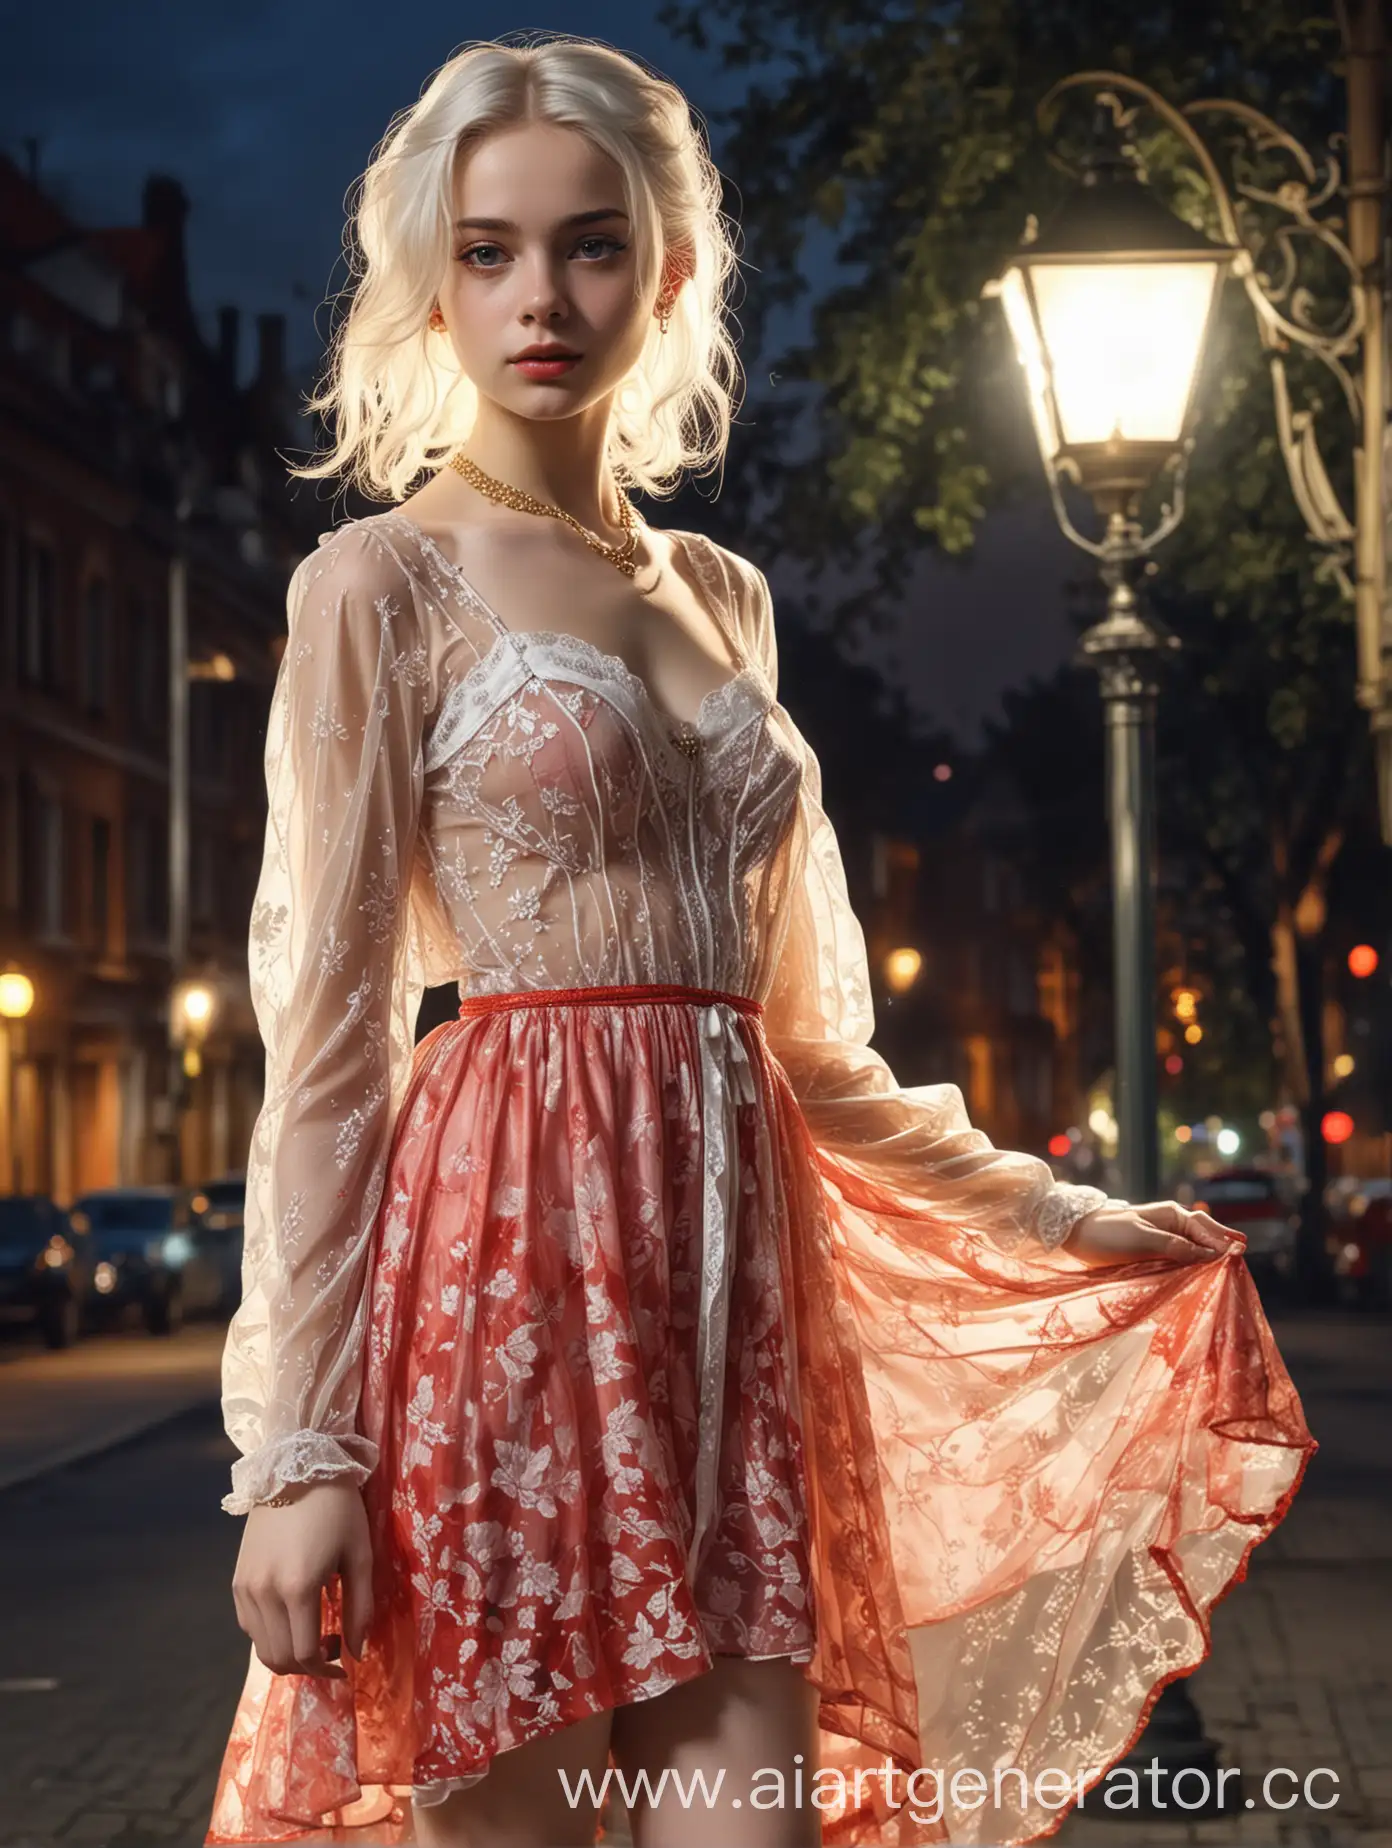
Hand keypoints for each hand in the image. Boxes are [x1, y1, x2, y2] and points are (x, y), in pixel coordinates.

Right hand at [231, 1481, 373, 1678]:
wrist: (297, 1467)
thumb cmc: (338, 1508)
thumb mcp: (361, 1554)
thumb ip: (360, 1607)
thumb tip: (356, 1652)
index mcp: (299, 1588)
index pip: (305, 1654)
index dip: (326, 1669)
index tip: (344, 1662)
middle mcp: (265, 1593)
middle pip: (279, 1658)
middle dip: (308, 1666)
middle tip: (332, 1648)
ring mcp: (245, 1587)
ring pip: (261, 1647)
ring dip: (287, 1653)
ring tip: (313, 1633)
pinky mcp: (236, 1580)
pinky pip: (249, 1626)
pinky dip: (269, 1635)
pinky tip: (291, 1617)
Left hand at [1070, 1198, 1245, 1265]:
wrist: (1077, 1234)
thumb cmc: (1108, 1233)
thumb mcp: (1143, 1239)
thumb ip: (1175, 1247)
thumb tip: (1209, 1255)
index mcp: (1173, 1215)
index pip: (1206, 1231)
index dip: (1222, 1244)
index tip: (1238, 1257)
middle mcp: (1173, 1225)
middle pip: (1205, 1237)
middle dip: (1222, 1247)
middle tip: (1242, 1260)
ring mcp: (1164, 1239)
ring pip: (1195, 1249)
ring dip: (1210, 1258)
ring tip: (1229, 1270)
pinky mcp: (1155, 1253)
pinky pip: (1182, 1259)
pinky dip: (1194, 1265)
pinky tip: (1203, 1276)